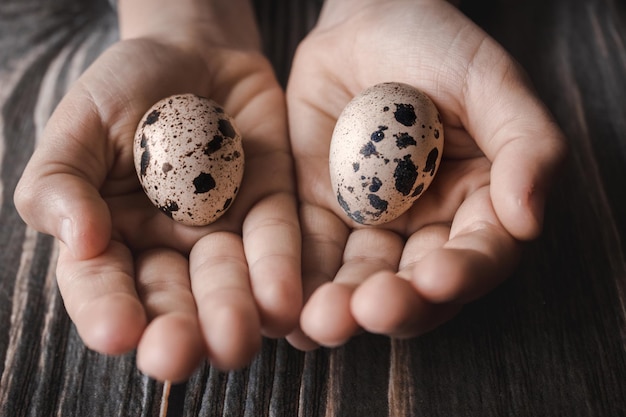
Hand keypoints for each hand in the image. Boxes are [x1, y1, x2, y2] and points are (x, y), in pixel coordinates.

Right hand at [14, 2, 300, 381]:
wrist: (194, 51)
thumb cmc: (125, 88)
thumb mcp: (79, 123)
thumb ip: (61, 180)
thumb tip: (77, 240)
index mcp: (110, 238)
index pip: (102, 286)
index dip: (107, 311)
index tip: (117, 333)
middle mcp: (168, 250)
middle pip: (172, 302)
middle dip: (177, 331)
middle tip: (180, 353)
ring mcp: (222, 234)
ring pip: (228, 284)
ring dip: (233, 313)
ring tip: (236, 338)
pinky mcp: (270, 210)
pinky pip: (276, 243)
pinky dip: (281, 271)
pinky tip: (284, 301)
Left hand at [286, 0, 565, 348]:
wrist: (365, 24)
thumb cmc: (438, 47)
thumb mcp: (492, 84)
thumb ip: (527, 145)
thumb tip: (528, 219)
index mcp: (478, 206)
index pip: (479, 256)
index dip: (462, 273)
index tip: (436, 278)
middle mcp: (426, 229)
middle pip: (416, 285)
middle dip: (395, 305)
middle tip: (368, 310)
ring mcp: (371, 226)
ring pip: (360, 281)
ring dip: (341, 308)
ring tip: (321, 322)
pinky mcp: (319, 216)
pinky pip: (310, 254)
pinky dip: (299, 283)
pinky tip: (286, 309)